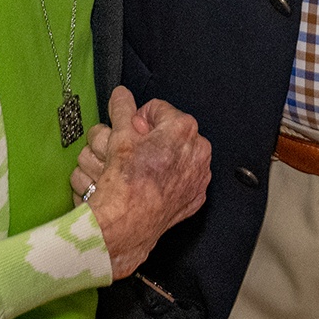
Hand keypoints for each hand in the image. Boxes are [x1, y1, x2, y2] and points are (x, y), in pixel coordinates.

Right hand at [82, 86, 209, 278]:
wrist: (127, 223)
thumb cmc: (125, 181)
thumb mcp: (119, 136)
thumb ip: (123, 109)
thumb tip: (122, 96)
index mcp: (182, 128)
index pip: (157, 109)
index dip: (138, 119)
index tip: (130, 131)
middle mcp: (198, 150)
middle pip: (170, 132)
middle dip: (151, 138)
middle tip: (134, 151)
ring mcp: (199, 176)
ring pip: (178, 155)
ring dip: (161, 157)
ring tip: (142, 169)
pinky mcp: (195, 197)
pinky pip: (184, 179)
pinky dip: (170, 179)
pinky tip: (153, 185)